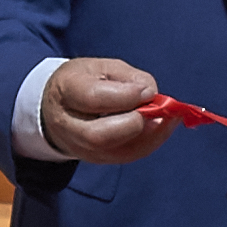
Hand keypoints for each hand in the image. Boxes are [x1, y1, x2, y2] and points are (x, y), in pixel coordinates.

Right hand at [42, 57, 181, 164]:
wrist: (59, 107)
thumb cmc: (84, 81)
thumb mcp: (102, 67)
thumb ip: (128, 77)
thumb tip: (151, 94)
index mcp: (65, 91)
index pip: (92, 98)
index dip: (125, 96)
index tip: (148, 90)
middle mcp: (67, 125)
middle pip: (99, 135)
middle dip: (135, 123)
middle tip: (157, 108)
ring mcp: (80, 147)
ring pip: (117, 151)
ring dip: (150, 135)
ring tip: (168, 117)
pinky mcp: (97, 159)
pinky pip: (128, 155)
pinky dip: (150, 142)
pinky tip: (162, 127)